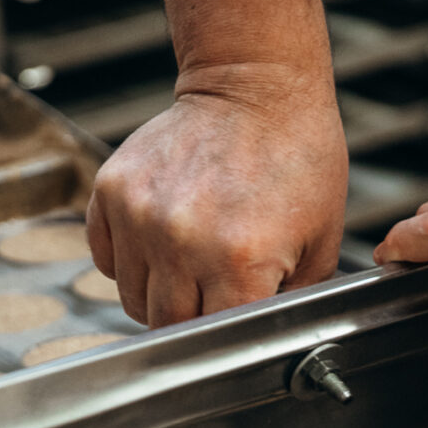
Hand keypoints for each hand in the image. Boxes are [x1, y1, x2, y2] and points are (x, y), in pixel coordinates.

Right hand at [87, 63, 347, 326]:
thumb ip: (293, 299)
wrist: (254, 88)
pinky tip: (160, 239)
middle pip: (167, 325)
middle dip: (191, 318)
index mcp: (239, 261)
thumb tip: (270, 338)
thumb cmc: (295, 158)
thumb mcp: (320, 241)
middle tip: (212, 292)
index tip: (234, 325)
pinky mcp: (113, 192)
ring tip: (188, 262)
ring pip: (132, 299)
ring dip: (157, 294)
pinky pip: (106, 259)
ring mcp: (141, 216)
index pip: (215, 336)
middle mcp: (182, 243)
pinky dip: (128, 261)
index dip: (226, 336)